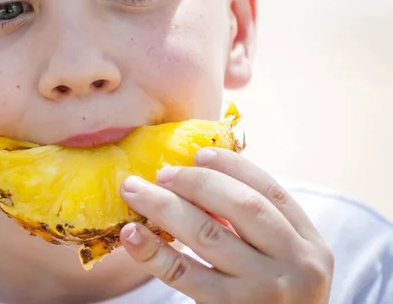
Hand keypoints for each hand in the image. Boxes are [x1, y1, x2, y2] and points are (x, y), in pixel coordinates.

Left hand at [119, 148, 333, 303]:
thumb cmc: (269, 300)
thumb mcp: (280, 262)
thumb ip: (254, 227)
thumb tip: (197, 180)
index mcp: (310, 244)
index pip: (272, 192)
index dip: (233, 167)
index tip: (199, 154)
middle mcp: (296, 264)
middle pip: (242, 206)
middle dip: (197, 182)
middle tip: (162, 173)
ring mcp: (263, 289)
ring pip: (208, 234)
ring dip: (164, 206)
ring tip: (134, 191)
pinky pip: (183, 273)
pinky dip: (152, 251)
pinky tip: (131, 234)